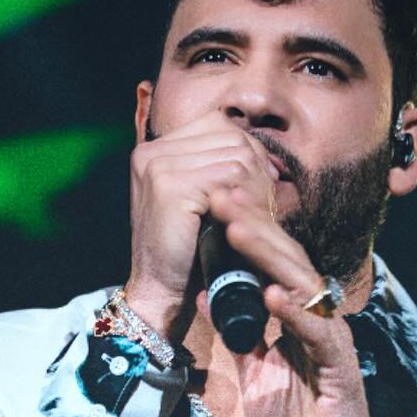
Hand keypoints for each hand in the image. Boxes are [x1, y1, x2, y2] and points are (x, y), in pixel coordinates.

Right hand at [124, 110, 279, 340]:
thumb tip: (263, 153)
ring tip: (254, 215)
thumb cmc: (187, 250)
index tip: (262, 184)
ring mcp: (158, 165)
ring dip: (256, 186)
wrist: (160, 290)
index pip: (218, 125)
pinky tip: (245, 220)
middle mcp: (152, 151)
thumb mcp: (200, 200)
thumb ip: (218, 169)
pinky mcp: (170, 185)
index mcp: (156, 149)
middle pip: (231, 136)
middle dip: (257, 168)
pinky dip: (248, 197)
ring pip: (236, 154)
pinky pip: (231, 175)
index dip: (248, 151)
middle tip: (264, 203)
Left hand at [206, 186, 385, 416]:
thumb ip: (237, 334)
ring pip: (303, 286)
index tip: (215, 202)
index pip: (271, 265)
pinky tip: (271, 294)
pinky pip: (318, 334)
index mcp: (296, 319)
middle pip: (287, 263)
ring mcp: (331, 341)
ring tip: (238, 227)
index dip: (246, 232)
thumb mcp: (254, 374)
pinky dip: (294, 313)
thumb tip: (206, 293)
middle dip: (253, 227)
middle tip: (222, 194)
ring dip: (268, 256)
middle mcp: (317, 321)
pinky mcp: (341, 369)